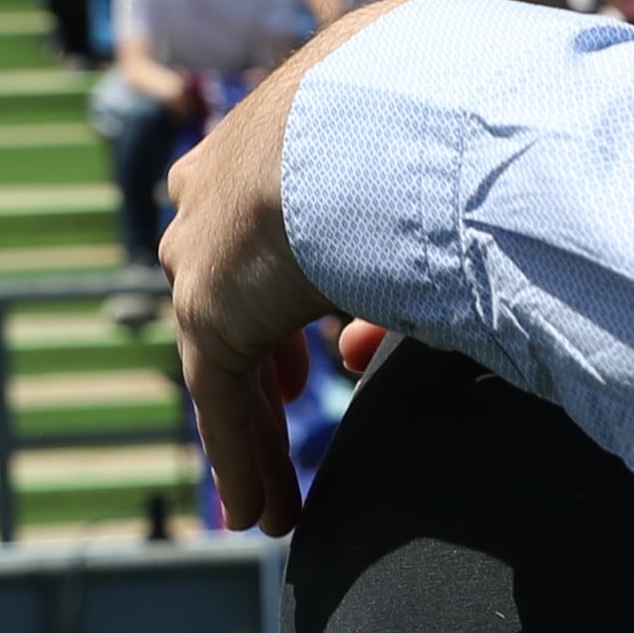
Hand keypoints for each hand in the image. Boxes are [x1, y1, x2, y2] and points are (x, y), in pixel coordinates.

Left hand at [167, 5, 407, 534]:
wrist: (376, 116)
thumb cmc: (427, 128)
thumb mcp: (422, 191)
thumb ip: (410, 257)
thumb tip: (387, 336)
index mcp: (269, 139)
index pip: (270, 227)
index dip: (291, 287)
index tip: (319, 341)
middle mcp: (220, 194)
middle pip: (236, 297)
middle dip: (261, 359)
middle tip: (285, 400)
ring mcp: (206, 253)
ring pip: (226, 361)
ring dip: (256, 435)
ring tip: (279, 502)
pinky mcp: (208, 309)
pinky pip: (222, 401)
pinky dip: (243, 459)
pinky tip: (259, 516)